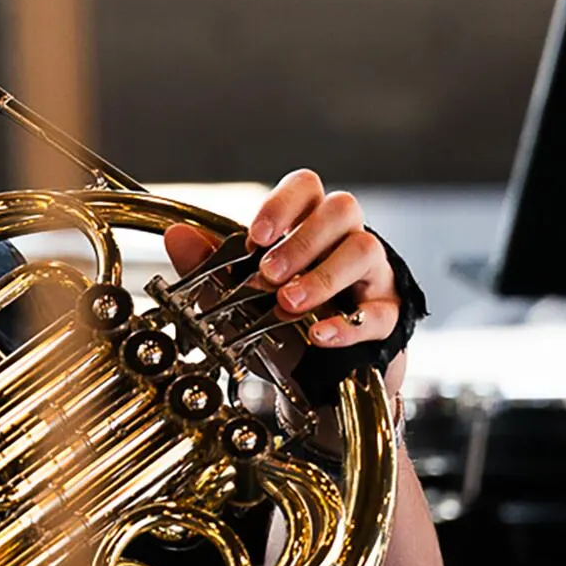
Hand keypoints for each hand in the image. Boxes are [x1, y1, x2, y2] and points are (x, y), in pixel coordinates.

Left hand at [162, 170, 397, 351]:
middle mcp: (345, 240)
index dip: (283, 204)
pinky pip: (381, 311)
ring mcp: (373, 274)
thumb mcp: (238, 294)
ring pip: (366, 250)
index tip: (255, 237)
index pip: (307, 187)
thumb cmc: (281, 321)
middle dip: (302, 240)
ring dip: (323, 276)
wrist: (317, 377)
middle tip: (268, 274)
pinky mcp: (388, 314)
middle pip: (342, 209)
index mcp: (309, 224)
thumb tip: (177, 236)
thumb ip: (209, 265)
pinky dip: (349, 324)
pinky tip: (319, 335)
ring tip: (289, 303)